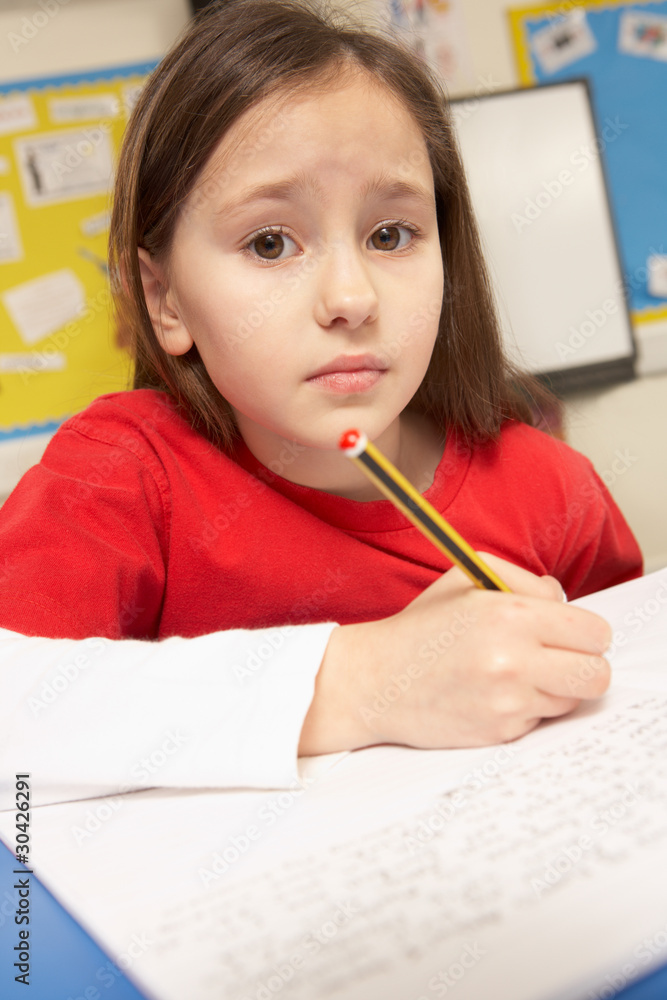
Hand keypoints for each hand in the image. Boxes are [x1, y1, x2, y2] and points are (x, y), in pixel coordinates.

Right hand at [298, 553, 611, 754]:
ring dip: (554, 686)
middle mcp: (512, 661)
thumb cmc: (422, 626)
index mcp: (509, 615)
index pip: (594, 633)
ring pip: (572, 700)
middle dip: (584, 664)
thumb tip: (563, 602)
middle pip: (596, 675)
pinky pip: (540, 720)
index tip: (569, 633)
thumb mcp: (466, 579)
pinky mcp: (499, 733)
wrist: (375, 680)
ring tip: (515, 672)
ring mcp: (506, 702)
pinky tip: (493, 692)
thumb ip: (525, 581)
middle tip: (559, 658)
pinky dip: (526, 707)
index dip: (586, 632)